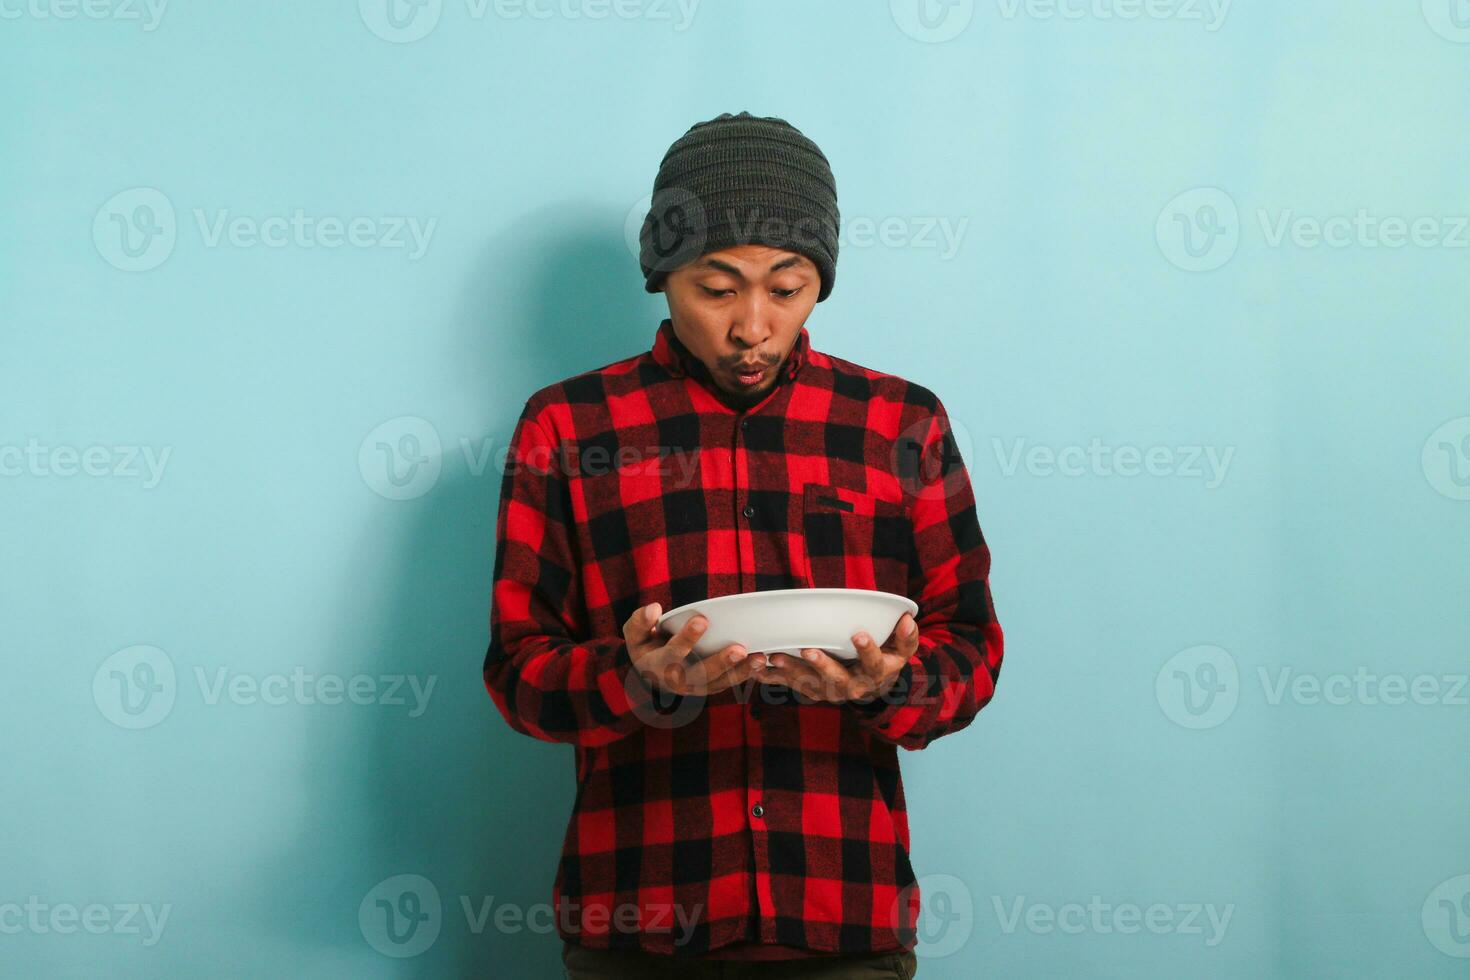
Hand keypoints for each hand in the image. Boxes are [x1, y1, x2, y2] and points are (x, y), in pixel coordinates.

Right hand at [623, 603, 763, 696]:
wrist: (651, 674)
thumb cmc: (645, 646)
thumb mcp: (635, 635)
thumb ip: (640, 622)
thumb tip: (654, 608)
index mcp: (657, 666)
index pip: (672, 653)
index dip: (686, 638)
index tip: (701, 620)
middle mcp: (678, 681)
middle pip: (700, 674)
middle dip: (720, 662)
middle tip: (739, 649)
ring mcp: (696, 687)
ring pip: (720, 683)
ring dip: (741, 672)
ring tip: (760, 658)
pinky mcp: (711, 687)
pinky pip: (729, 683)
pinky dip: (746, 675)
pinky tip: (762, 662)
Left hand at [754, 612, 919, 705]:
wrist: (874, 689)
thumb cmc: (886, 660)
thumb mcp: (901, 651)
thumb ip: (906, 637)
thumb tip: (907, 619)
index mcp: (875, 674)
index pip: (873, 663)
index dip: (867, 650)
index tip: (859, 634)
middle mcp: (853, 687)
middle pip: (838, 680)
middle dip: (823, 666)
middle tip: (809, 649)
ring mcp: (831, 692)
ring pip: (811, 686)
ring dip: (793, 672)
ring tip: (777, 657)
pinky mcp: (813, 691)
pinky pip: (793, 687)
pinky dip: (775, 678)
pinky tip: (759, 667)